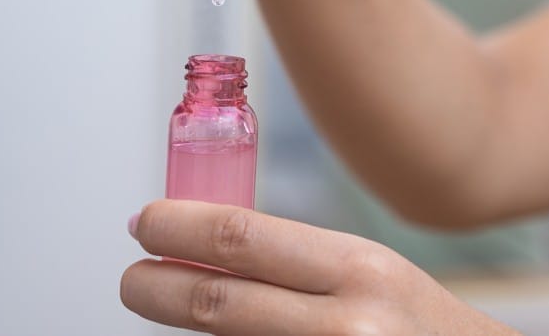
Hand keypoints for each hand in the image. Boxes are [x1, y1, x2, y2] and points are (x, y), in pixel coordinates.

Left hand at [122, 200, 519, 334]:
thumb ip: (300, 265)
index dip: (179, 227)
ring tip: (187, 311)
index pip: (243, 237)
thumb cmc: (417, 328)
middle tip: (131, 277)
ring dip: (195, 335)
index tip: (145, 222)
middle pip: (215, 301)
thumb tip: (209, 252)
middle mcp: (347, 326)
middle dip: (153, 288)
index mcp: (360, 269)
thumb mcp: (372, 275)